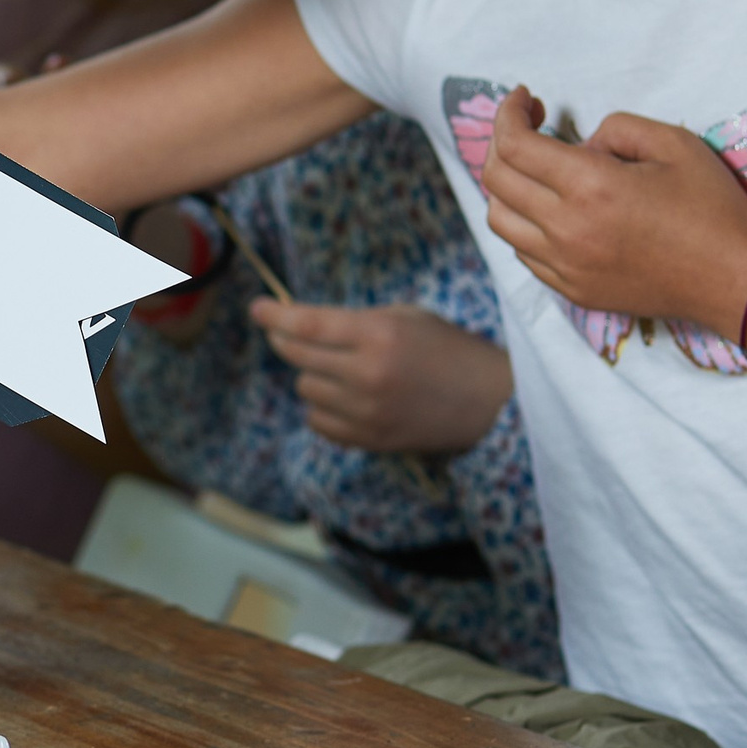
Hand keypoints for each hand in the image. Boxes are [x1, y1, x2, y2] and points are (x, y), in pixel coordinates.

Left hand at [250, 298, 513, 452]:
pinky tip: (346, 397)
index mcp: (378, 334)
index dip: (275, 316)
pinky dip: (323, 407)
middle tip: (284, 333)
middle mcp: (367, 373)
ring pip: (305, 388)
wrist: (489, 401)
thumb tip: (298, 323)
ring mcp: (366, 410)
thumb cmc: (446, 350)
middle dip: (285, 340)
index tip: (256, 309)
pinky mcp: (368, 438)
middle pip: (296, 356)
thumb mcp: (405, 318)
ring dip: (313, 376)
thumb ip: (353, 321)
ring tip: (342, 370)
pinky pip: (318, 420)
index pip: (307, 324)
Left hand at [479, 86, 746, 332]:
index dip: (508, 113)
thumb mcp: (673, 143)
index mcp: (589, 187)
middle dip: (503, 141)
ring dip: (506, 186)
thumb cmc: (712, 206)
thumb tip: (580, 144)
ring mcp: (564, 265)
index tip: (523, 97)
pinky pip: (523, 251)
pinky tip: (551, 208)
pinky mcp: (570, 289)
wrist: (734, 279)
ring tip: (536, 167)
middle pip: (495, 180)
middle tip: (530, 124)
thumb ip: (616, 128)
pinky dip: (523, 222)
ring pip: (499, 219)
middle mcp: (565, 229)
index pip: (515, 144)